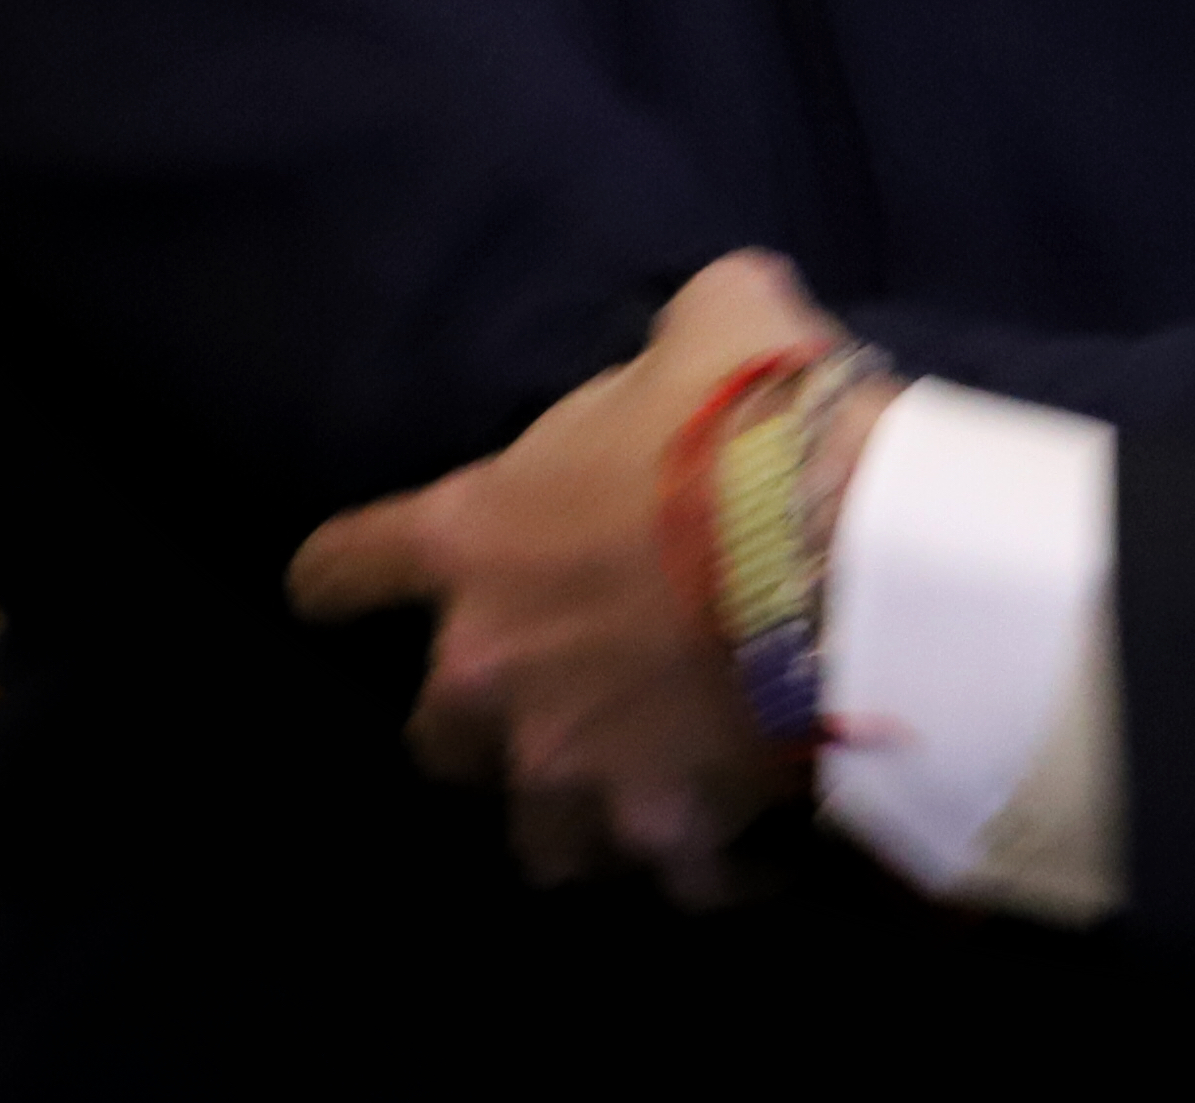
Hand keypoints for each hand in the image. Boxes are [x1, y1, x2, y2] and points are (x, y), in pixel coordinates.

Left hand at [286, 248, 876, 896]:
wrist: (853, 552)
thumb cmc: (759, 424)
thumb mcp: (718, 321)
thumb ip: (680, 332)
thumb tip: (717, 319)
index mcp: (474, 544)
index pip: (341, 571)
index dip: (341, 579)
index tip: (347, 587)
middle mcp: (493, 675)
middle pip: (433, 737)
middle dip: (488, 719)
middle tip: (561, 683)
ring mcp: (575, 769)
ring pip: (540, 837)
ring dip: (584, 808)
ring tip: (649, 783)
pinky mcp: (666, 833)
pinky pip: (675, 875)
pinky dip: (706, 858)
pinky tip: (752, 835)